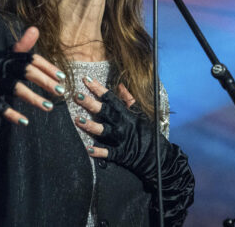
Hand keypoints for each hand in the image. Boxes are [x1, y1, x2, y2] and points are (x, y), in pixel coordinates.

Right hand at [0, 26, 67, 148]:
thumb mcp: (2, 55)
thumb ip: (21, 46)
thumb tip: (36, 29)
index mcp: (6, 56)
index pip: (31, 58)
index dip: (47, 67)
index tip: (62, 76)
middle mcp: (0, 67)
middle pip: (26, 71)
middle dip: (45, 81)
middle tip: (61, 91)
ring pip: (16, 89)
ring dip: (34, 98)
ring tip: (49, 107)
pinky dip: (12, 115)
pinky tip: (25, 122)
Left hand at [73, 76, 194, 225]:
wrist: (157, 155)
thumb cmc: (147, 132)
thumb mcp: (140, 113)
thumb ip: (129, 100)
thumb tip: (120, 85)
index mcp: (126, 114)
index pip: (110, 98)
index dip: (98, 88)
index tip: (86, 79)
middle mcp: (121, 125)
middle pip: (104, 112)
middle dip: (90, 103)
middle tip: (77, 95)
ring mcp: (120, 139)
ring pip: (103, 131)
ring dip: (90, 125)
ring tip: (77, 120)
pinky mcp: (120, 154)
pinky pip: (108, 153)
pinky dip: (99, 152)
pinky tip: (88, 149)